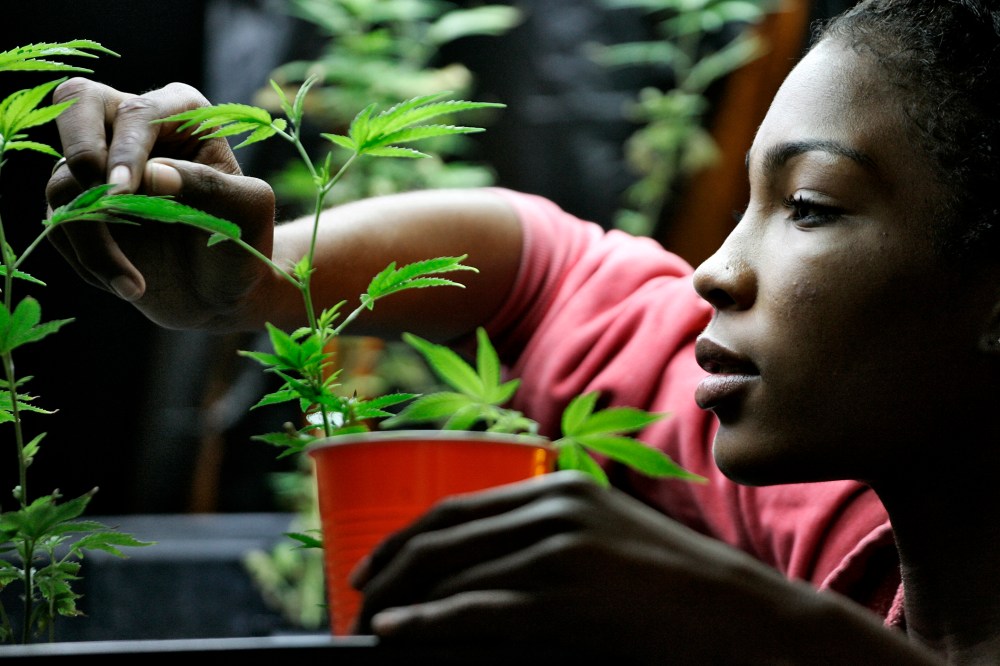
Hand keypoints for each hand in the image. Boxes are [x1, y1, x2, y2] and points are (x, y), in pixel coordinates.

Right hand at [44, 78, 274, 330]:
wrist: (222, 291)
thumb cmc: (243, 242)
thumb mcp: (247, 212)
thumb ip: (208, 185)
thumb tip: (153, 172)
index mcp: (181, 113)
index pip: (138, 111)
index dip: (126, 150)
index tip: (123, 192)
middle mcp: (132, 127)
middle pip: (75, 101)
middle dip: (81, 151)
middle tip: (107, 203)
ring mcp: (99, 164)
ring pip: (63, 182)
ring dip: (93, 241)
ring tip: (135, 287)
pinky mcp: (78, 204)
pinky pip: (59, 222)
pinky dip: (88, 260)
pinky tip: (129, 285)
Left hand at [349, 471, 795, 661]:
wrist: (737, 611)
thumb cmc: (669, 579)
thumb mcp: (603, 532)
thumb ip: (544, 530)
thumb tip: (475, 557)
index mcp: (558, 487)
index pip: (455, 507)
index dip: (403, 537)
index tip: (371, 566)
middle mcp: (553, 509)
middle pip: (443, 535)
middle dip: (387, 569)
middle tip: (354, 602)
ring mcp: (561, 553)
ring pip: (453, 574)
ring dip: (399, 601)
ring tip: (367, 626)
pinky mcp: (568, 602)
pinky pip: (478, 612)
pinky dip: (426, 624)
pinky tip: (394, 634)